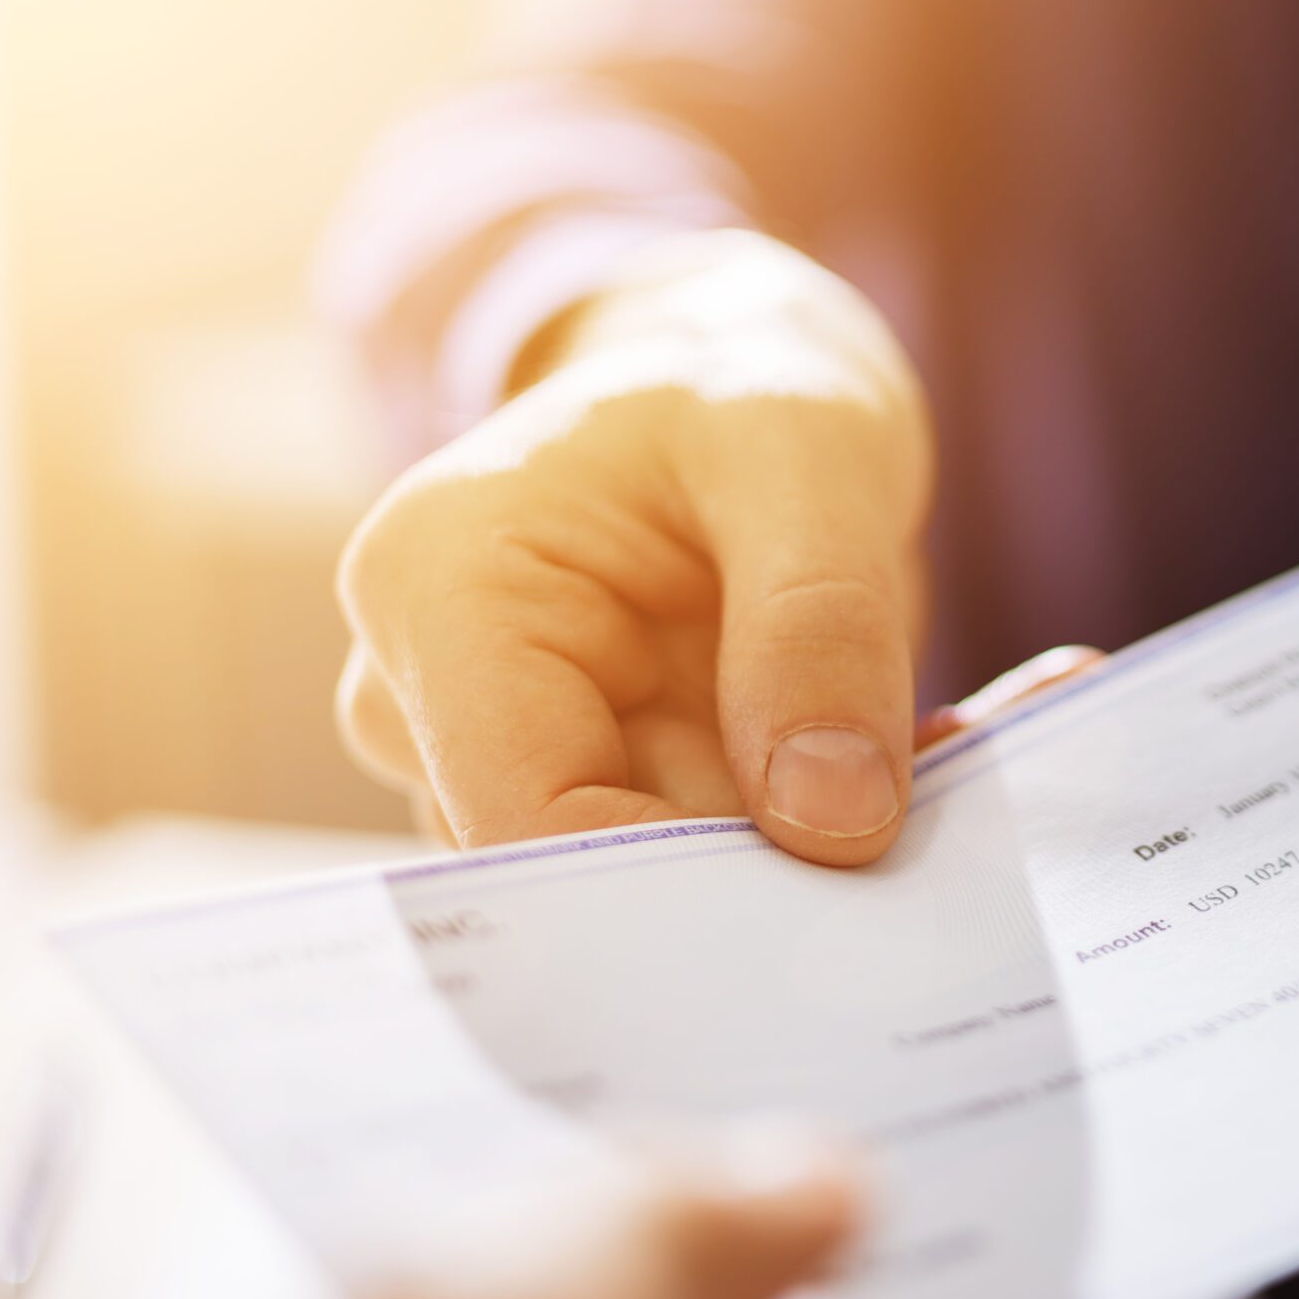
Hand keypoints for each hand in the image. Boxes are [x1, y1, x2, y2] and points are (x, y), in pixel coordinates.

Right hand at [338, 230, 933, 864]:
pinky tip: (834, 800)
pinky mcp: (553, 799)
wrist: (730, 399)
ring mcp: (474, 760)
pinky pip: (664, 881)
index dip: (677, 890)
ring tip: (866, 789)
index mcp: (436, 589)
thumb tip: (831, 821)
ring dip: (760, 869)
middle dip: (736, 882)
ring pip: (626, 892)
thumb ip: (820, 628)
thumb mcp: (813, 461)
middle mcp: (415, 693)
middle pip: (571, 873)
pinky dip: (763, 861)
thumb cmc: (748, 397)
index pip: (526, 821)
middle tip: (883, 867)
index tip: (830, 900)